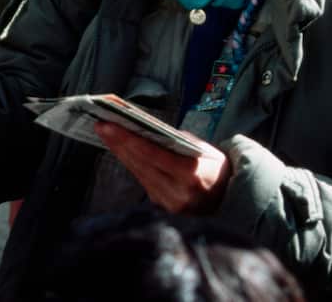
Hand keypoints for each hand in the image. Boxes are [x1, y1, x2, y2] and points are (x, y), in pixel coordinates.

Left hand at [95, 121, 229, 213]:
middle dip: (118, 143)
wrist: (230, 200)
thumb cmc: (216, 169)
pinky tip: (120, 149)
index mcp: (192, 175)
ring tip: (106, 133)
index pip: (153, 155)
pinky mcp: (162, 207)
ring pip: (138, 173)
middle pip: (140, 164)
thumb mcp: (205, 150)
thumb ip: (178, 141)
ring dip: (120, 152)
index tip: (109, 126)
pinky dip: (132, 163)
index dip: (128, 140)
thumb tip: (148, 129)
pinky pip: (143, 180)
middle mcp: (178, 193)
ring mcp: (169, 203)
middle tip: (100, 125)